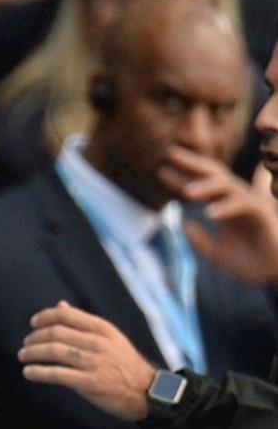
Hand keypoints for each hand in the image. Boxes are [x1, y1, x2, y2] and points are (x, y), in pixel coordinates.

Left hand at [18, 301, 155, 419]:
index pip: (66, 315)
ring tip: (22, 356)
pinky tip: (29, 372)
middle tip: (26, 343)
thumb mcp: (109, 337)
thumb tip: (60, 306)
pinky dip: (39, 372)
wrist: (147, 392)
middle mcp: (97, 342)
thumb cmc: (124, 363)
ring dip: (32, 353)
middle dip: (35, 337)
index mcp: (102, 328)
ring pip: (54, 351)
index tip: (33, 323)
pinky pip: (57, 374)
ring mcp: (93, 362)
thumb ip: (83, 323)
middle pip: (56, 333)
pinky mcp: (89, 382)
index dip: (44, 317)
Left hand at [160, 147, 277, 284]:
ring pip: (228, 186)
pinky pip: (243, 205)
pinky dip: (226, 208)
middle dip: (192, 163)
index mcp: (224, 207)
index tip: (161, 171)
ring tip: (186, 192)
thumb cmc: (251, 263)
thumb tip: (184, 224)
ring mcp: (251, 204)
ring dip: (206, 187)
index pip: (200, 187)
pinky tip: (209, 214)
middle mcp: (237, 200)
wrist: (275, 274)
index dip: (181, 179)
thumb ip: (200, 241)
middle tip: (170, 154)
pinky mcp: (263, 214)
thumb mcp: (217, 254)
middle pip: (214, 174)